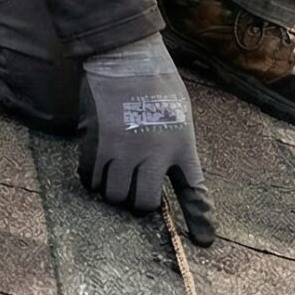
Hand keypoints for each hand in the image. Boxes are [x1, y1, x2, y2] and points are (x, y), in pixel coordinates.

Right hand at [78, 35, 215, 243]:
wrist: (124, 54)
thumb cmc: (156, 81)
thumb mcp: (180, 113)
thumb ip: (175, 145)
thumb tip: (161, 174)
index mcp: (179, 144)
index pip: (193, 189)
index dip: (199, 218)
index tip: (204, 240)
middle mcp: (152, 152)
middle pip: (141, 204)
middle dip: (136, 203)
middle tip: (134, 191)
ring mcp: (122, 149)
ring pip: (113, 194)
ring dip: (112, 189)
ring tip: (115, 174)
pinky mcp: (96, 142)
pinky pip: (90, 177)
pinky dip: (92, 177)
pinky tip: (97, 164)